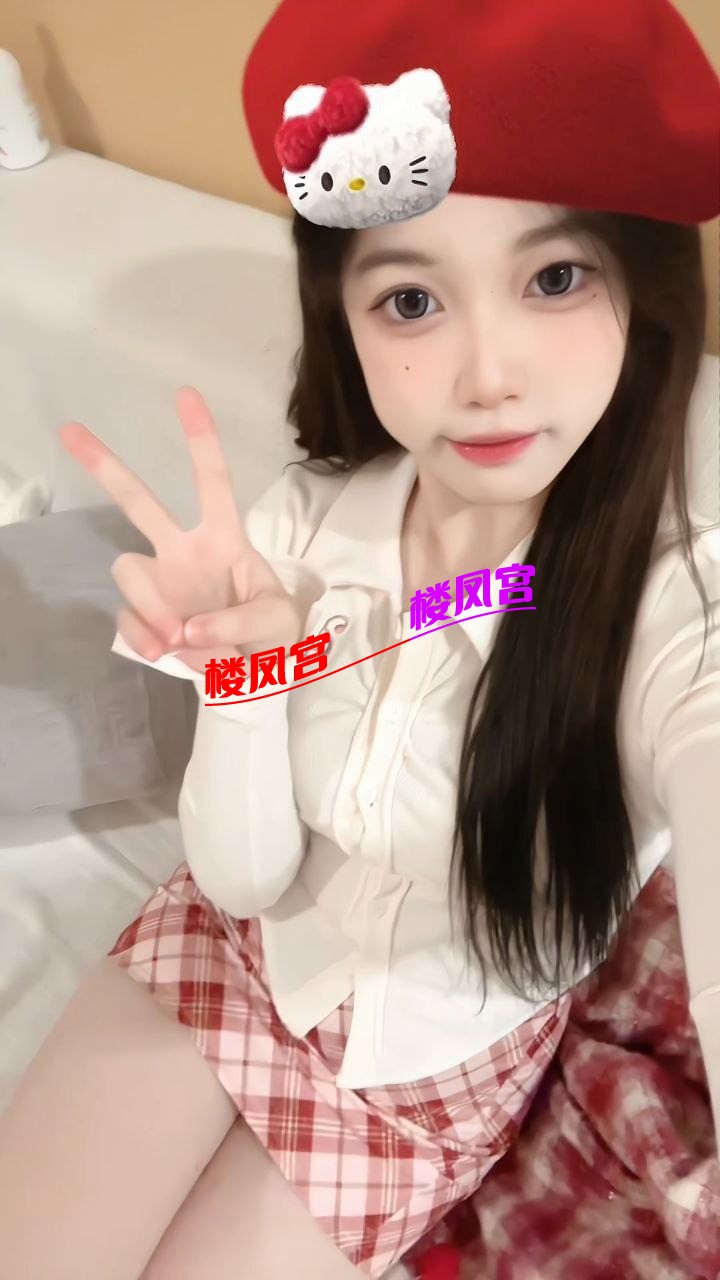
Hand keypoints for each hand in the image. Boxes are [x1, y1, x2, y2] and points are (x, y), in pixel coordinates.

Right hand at [59, 387, 302, 674]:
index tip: (186, 394)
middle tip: (69, 430)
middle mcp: (183, 551)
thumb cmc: (274, 635)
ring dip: (153, 606)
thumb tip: (187, 630)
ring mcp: (160, 584)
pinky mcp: (146, 619)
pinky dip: (143, 637)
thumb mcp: (278, 620)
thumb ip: (240, 621)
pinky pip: (128, 620)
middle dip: (105, 467)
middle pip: (139, 503)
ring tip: (182, 639)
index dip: (201, 440)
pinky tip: (165, 652)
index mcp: (224, 537)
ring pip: (128, 570)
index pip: (212, 481)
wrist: (256, 678)